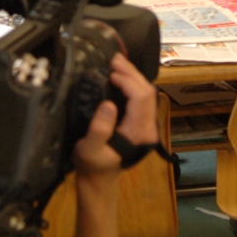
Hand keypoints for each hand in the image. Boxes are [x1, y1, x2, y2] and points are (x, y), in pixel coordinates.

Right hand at [75, 54, 158, 176]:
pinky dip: (132, 83)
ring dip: (133, 76)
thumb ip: (99, 130)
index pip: (141, 98)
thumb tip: (109, 104)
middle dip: (132, 73)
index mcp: (138, 133)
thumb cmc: (92, 165)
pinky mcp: (142, 123)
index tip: (111, 73)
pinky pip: (142, 98)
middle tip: (114, 58)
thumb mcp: (88, 150)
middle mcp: (148, 128)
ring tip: (117, 63)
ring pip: (147, 93)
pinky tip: (121, 76)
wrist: (99, 178)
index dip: (128, 81)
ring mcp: (148, 125)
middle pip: (148, 92)